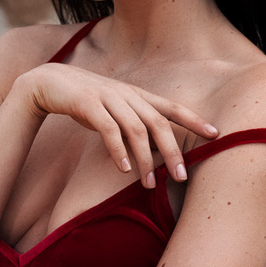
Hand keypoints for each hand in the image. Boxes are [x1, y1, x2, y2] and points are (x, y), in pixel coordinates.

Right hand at [14, 63, 217, 188]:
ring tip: (149, 184)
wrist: (49, 82)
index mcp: (137, 95)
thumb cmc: (86, 101)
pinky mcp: (87, 103)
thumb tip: (156, 149)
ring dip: (145, 159)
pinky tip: (124, 169)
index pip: (172, 107)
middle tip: (182, 176)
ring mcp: (108, 97)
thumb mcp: (115, 110)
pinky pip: (108, 129)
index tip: (216, 134)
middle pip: (158, 123)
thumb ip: (135, 125)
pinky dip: (118, 150)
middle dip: (172, 151)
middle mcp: (127, 94)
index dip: (194, 119)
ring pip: (136, 129)